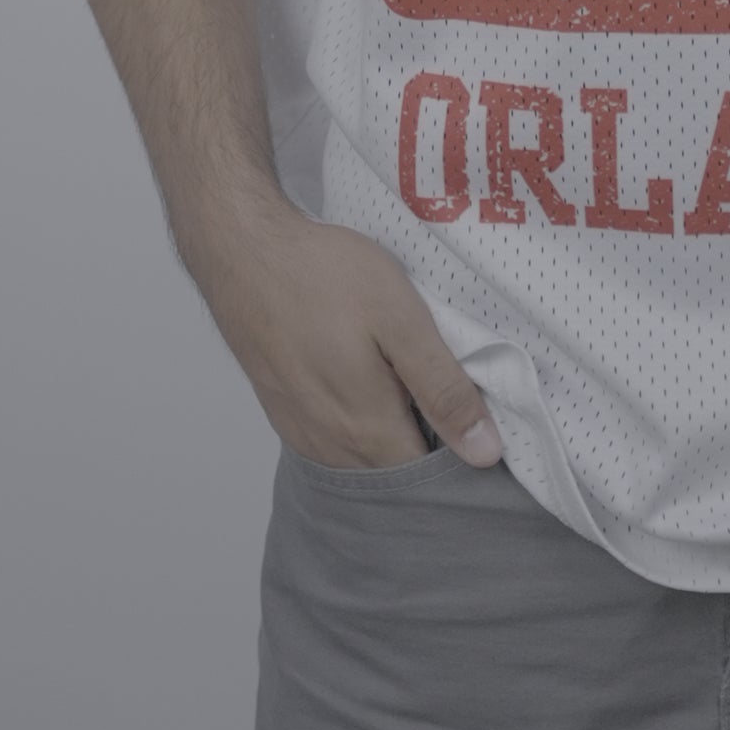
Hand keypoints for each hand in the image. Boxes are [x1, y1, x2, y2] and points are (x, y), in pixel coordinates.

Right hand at [180, 191, 503, 471]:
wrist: (243, 252)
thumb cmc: (325, 275)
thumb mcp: (401, 319)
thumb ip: (442, 389)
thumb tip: (485, 454)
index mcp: (369, 430)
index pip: (429, 478)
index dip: (461, 452)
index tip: (480, 418)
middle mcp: (332, 448)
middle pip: (396, 474)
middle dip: (428, 447)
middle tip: (449, 392)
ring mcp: (303, 433)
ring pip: (363, 461)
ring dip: (392, 437)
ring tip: (411, 384)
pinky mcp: (284, 414)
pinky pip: (334, 443)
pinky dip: (360, 428)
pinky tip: (371, 384)